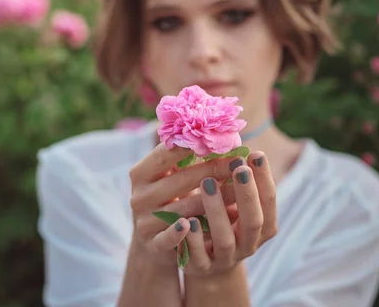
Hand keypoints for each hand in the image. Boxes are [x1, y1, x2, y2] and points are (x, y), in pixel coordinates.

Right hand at [128, 143, 240, 266]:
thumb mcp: (169, 176)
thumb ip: (184, 156)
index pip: (166, 153)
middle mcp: (139, 196)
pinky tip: (193, 225)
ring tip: (239, 193)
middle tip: (239, 164)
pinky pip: (166, 237)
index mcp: (141, 173)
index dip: (194, 145)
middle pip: (180, 180)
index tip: (220, 139)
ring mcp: (144, 221)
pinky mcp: (152, 244)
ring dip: (213, 201)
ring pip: (183, 208)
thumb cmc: (169, 197)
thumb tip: (217, 133)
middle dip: (213, 170)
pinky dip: (178, 232)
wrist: (154, 240)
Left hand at [181, 151, 277, 275]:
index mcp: (260, 226)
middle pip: (254, 221)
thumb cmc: (219, 220)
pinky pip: (198, 256)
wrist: (204, 261)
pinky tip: (186, 220)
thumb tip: (229, 137)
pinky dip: (193, 239)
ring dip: (218, 211)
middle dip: (247, 193)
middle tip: (237, 166)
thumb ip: (234, 178)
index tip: (255, 153)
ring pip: (225, 239)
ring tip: (207, 184)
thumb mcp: (231, 201)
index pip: (269, 202)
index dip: (264, 179)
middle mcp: (247, 245)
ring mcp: (224, 259)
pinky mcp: (201, 268)